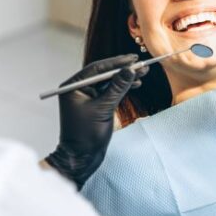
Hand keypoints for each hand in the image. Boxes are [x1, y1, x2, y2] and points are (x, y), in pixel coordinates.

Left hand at [45, 55, 147, 187]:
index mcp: (73, 87)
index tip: (133, 59)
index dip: (116, 63)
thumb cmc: (86, 135)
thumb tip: (130, 70)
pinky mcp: (95, 105)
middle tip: (141, 64)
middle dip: (123, 70)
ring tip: (143, 73)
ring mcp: (87, 97)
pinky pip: (110, 92)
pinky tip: (135, 84)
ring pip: (109, 83)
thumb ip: (117, 88)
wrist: (81, 156)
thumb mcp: (103, 108)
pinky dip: (122, 88)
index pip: (97, 69)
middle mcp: (79, 89)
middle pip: (104, 74)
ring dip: (125, 78)